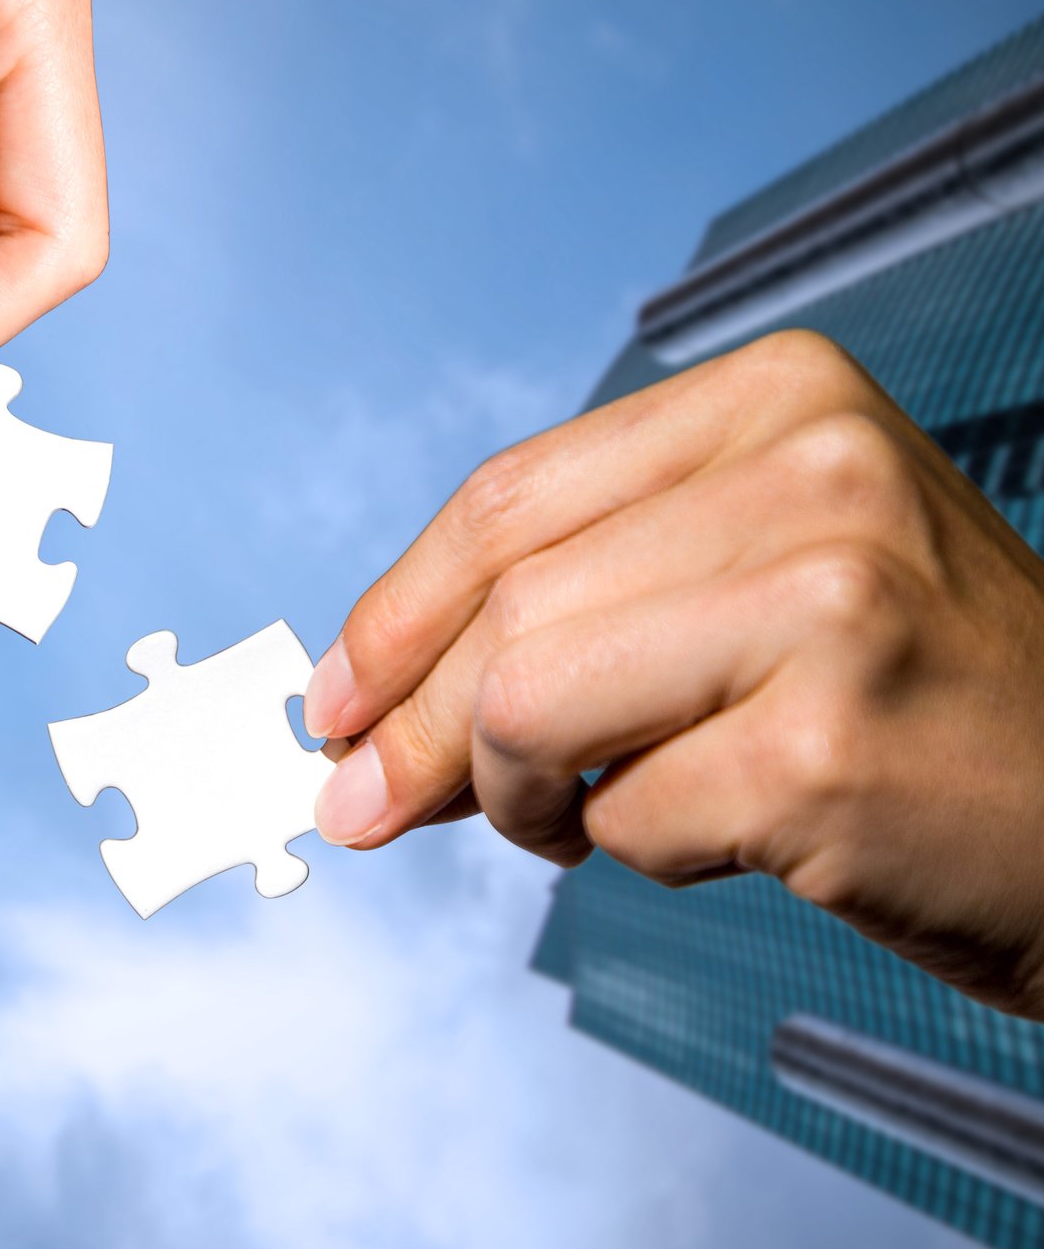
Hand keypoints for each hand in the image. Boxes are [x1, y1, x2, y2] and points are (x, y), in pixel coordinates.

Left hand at [304, 330, 1043, 1018]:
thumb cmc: (916, 696)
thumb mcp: (755, 580)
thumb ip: (575, 606)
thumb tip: (363, 709)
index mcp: (781, 397)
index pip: (510, 499)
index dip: (393, 611)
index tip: (333, 697)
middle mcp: (814, 473)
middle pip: (504, 607)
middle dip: (411, 726)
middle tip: (364, 803)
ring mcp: (830, 606)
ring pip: (531, 703)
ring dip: (512, 794)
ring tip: (565, 821)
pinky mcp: (827, 750)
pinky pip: (627, 818)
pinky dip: (631, 851)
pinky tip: (707, 836)